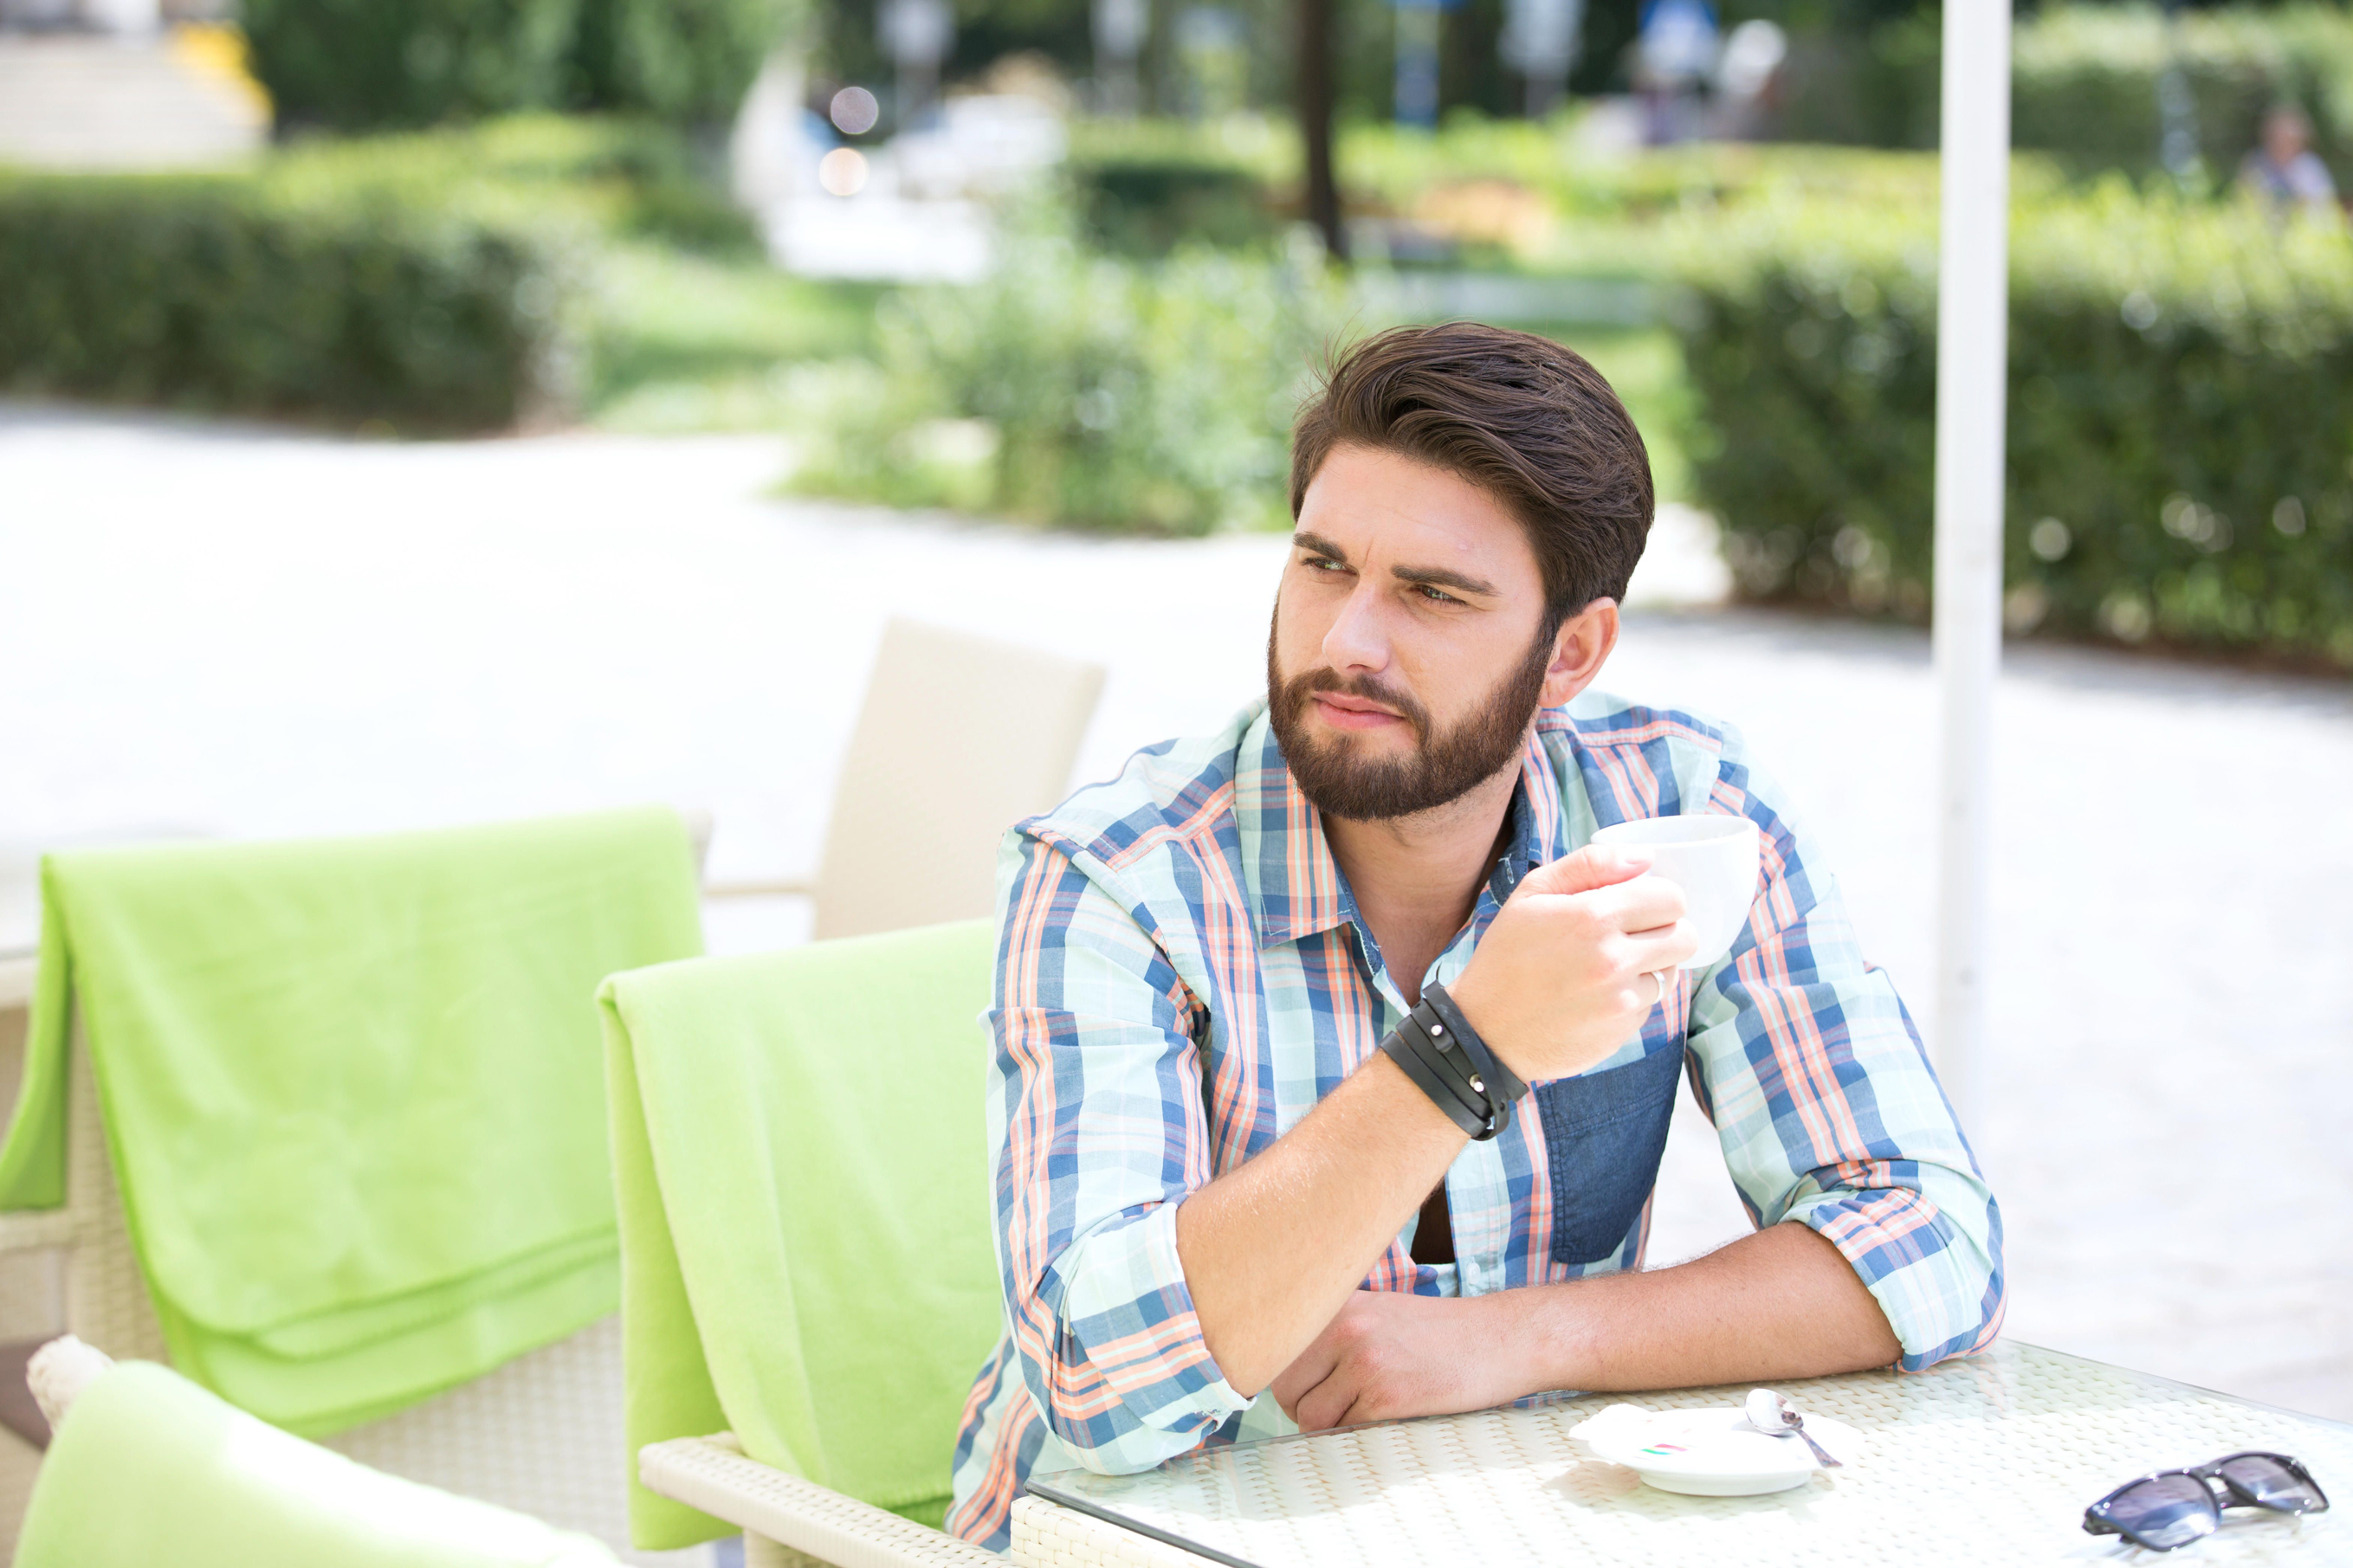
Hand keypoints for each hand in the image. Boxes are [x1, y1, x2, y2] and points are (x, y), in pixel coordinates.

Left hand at [1271, 1290, 1535, 1431]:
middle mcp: (1344, 1328)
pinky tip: (1387, 1418)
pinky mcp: (1387, 1397)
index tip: (1299, 1391)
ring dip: (1329, 1427)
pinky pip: (1345, 1432)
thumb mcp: (1379, 1312)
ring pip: (1310, 1417)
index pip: (1277, 1352)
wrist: (1503, 1338)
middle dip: (1303, 1407)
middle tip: (1335, 1409)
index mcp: (1339, 1305)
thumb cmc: (1440, 1332)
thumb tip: (1283, 1373)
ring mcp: (1364, 1362)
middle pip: (1284, 1389)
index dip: (1286, 1380)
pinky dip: (1358, 1435)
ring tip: (1364, 1413)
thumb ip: (1334, 1334)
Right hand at [1446, 845, 1693, 1083]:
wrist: (1483, 1032)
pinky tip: (1595, 997)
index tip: (1640, 905)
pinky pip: (1649, 1004)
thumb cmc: (1506, 957)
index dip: (1660, 898)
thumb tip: (1644, 858)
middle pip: (1686, 936)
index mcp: (1592, 917)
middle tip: (1635, 935)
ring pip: (1670, 972)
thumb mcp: (1532, 895)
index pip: (1671, 898)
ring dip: (1649, 967)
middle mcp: (1613, 960)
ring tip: (1606, 969)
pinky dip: (1631, 997)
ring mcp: (1621, 1000)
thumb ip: (1589, 865)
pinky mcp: (1623, 1031)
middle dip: (1667, 930)